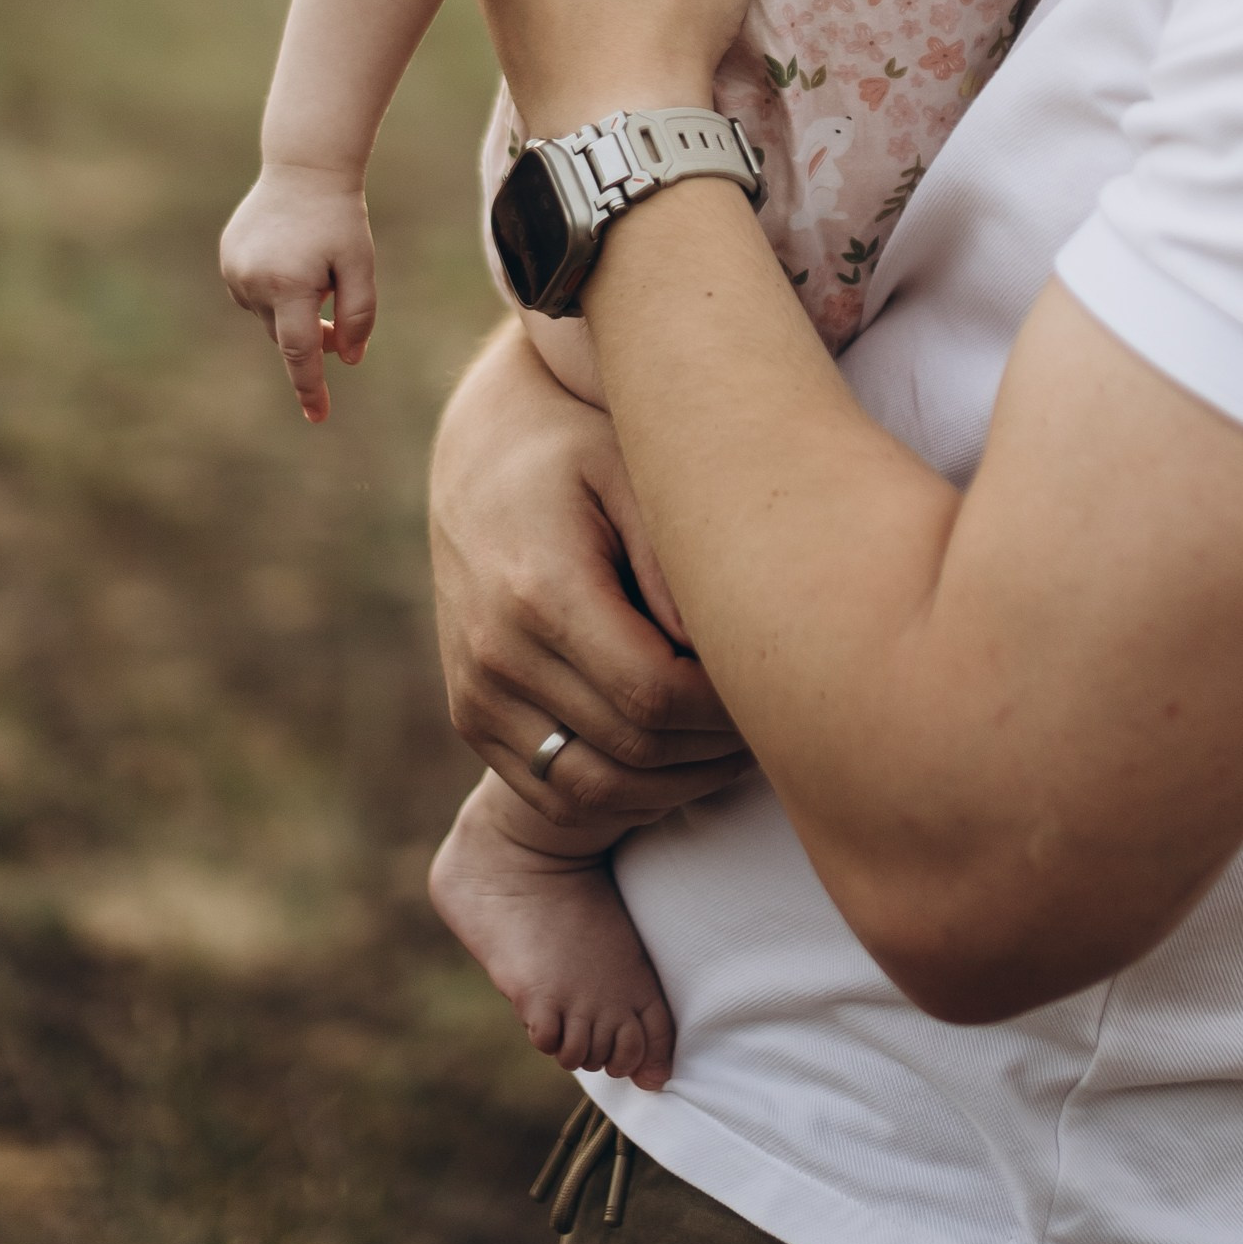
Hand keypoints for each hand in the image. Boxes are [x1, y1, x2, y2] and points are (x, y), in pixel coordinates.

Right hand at [220, 163, 375, 422]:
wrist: (304, 168)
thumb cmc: (340, 219)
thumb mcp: (361, 265)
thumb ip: (358, 315)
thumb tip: (347, 359)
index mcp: (289, 285)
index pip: (300, 352)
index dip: (310, 387)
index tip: (318, 417)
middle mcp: (253, 282)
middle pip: (287, 333)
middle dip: (313, 330)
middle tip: (337, 294)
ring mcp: (234, 271)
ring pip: (270, 315)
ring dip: (293, 304)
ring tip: (311, 260)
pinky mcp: (227, 260)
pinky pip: (255, 293)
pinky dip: (276, 289)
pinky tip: (290, 255)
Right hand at [432, 324, 754, 825]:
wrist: (482, 452)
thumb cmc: (578, 448)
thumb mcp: (631, 470)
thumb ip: (673, 560)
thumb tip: (720, 655)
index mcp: (540, 591)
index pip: (653, 694)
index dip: (723, 709)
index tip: (771, 684)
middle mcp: (497, 654)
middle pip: (630, 750)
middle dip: (713, 750)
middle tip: (771, 722)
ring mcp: (476, 694)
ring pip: (592, 792)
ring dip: (676, 783)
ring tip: (733, 745)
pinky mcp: (471, 716)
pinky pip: (554, 794)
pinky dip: (626, 792)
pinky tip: (679, 755)